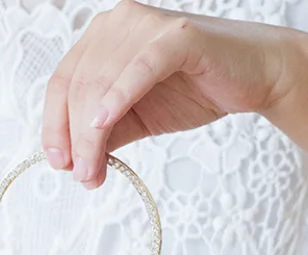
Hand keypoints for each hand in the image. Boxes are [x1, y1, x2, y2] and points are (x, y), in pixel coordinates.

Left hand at [41, 0, 295, 187]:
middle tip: (83, 177)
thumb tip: (76, 165)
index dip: (54, 126)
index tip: (59, 164)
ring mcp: (147, 26)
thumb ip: (105, 136)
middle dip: (75, 139)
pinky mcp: (178, 37)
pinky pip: (140, 68)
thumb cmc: (194, 91)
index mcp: (102, 39)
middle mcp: (118, 24)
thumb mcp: (136, 120)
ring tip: (94, 171)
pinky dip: (118, 96)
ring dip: (91, 133)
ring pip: (101, 83)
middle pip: (78, 87)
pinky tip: (103, 124)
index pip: (62, 83)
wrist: (254, 78)